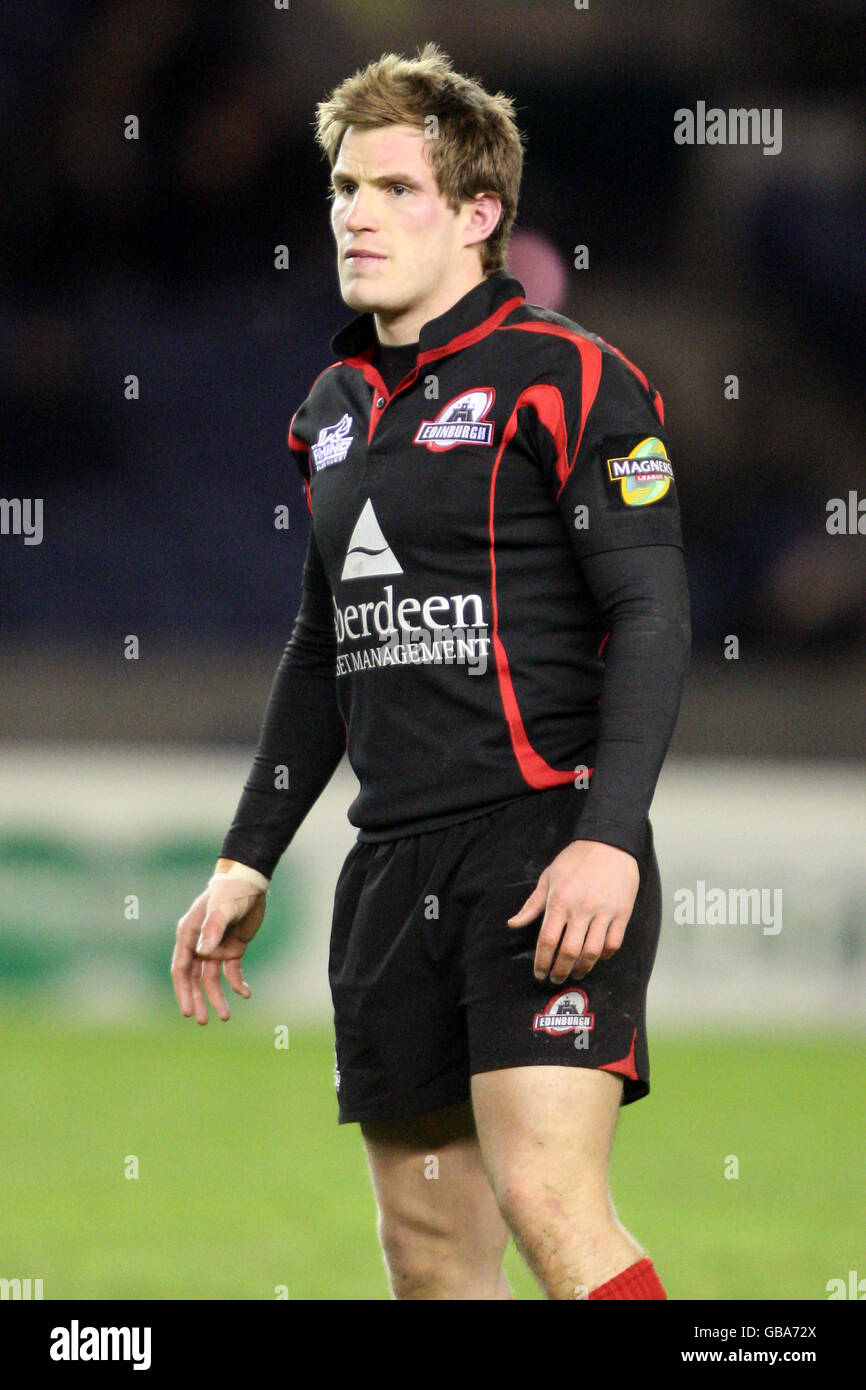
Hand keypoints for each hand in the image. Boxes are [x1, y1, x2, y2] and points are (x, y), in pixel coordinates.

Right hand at [171, 868, 266, 1023]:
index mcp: (189, 934)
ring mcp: (215, 947)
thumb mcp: (222, 909)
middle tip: (204, 1021)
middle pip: (194, 979)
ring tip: (226, 1017)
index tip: (188, 1011)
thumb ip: (213, 928)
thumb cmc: (231, 892)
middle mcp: (199, 944)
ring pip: (212, 979)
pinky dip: (238, 984)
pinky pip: (232, 972)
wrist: (251, 882)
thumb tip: (202, 952)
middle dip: (198, 1000)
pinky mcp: (232, 948)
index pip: (181, 969)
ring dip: (218, 997)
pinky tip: (246, 994)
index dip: (183, 991)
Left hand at [507, 839, 638, 983]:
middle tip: (556, 979)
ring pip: (592, 952)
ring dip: (582, 969)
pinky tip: (596, 958)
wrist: (609, 843)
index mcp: (559, 901)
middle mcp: (581, 910)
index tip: (539, 973)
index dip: (542, 962)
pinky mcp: (621, 913)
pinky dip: (604, 955)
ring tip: (576, 974)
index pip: (547, 940)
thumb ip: (532, 905)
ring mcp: (603, 912)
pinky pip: (613, 943)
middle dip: (560, 971)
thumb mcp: (548, 877)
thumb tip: (514, 924)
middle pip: (569, 952)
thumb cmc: (575, 859)